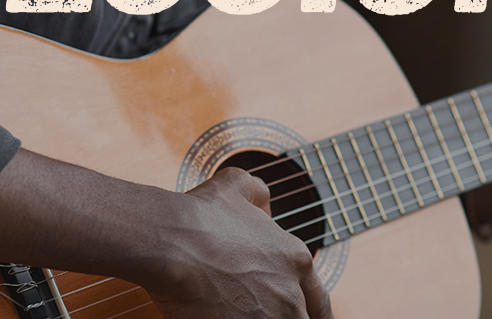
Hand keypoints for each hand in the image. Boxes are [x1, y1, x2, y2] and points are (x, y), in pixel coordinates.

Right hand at [146, 167, 333, 318]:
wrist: (171, 240)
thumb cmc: (199, 214)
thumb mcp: (236, 185)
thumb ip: (258, 194)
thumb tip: (263, 205)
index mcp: (295, 259)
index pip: (319, 302)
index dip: (315, 314)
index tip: (309, 317)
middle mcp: (289, 293)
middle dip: (288, 318)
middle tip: (268, 315)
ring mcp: (267, 318)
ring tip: (239, 315)